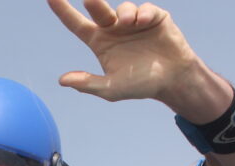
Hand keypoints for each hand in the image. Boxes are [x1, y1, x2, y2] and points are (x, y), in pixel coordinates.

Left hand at [47, 0, 201, 103]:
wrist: (172, 80)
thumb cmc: (139, 85)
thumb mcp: (111, 88)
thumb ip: (88, 84)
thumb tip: (62, 80)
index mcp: (99, 41)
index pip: (76, 24)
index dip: (63, 11)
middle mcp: (113, 28)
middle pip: (96, 8)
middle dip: (92, 0)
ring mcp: (133, 21)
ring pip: (123, 8)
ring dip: (125, 12)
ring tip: (129, 22)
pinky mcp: (153, 17)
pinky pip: (145, 9)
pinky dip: (143, 14)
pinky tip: (143, 23)